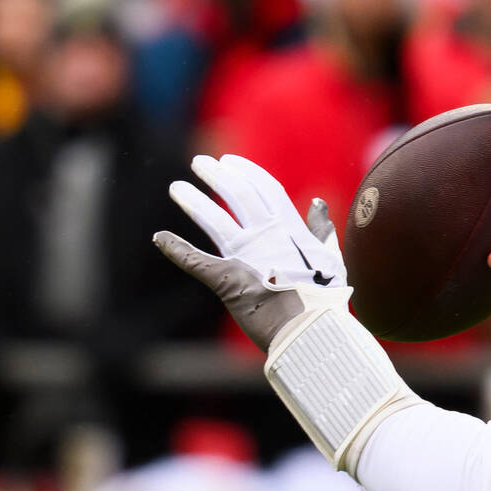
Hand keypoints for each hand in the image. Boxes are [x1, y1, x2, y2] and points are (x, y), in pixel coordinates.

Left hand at [154, 154, 348, 351]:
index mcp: (291, 230)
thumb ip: (322, 231)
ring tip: (175, 187)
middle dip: (216, 175)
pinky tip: (159, 237)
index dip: (247, 172)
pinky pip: (194, 260)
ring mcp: (244, 257)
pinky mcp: (224, 280)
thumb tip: (316, 202)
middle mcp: (266, 237)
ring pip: (213, 219)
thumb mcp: (331, 260)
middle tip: (199, 162)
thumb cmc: (325, 300)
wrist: (310, 329)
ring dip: (193, 201)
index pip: (266, 189)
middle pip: (237, 194)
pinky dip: (175, 248)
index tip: (230, 160)